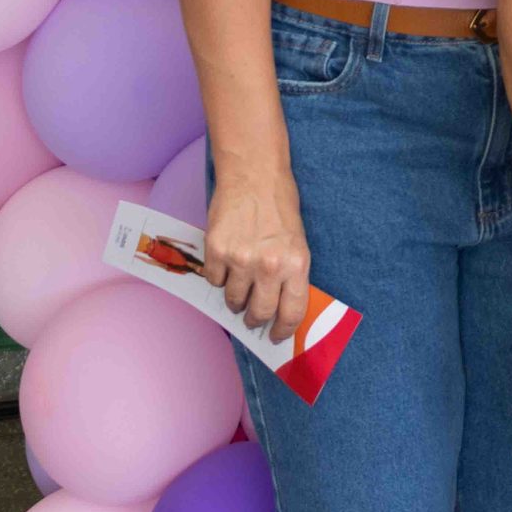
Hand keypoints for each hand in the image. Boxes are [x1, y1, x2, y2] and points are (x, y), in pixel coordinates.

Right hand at [202, 162, 311, 343]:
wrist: (254, 175)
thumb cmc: (279, 206)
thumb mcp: (297, 242)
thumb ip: (290, 275)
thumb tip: (280, 308)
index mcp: (296, 264)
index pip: (292, 313)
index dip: (283, 330)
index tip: (275, 336)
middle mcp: (269, 266)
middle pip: (259, 313)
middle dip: (254, 320)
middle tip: (251, 317)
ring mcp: (241, 259)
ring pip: (233, 301)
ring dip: (235, 299)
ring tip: (239, 283)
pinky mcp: (217, 251)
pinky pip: (214, 280)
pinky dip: (218, 276)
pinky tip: (226, 261)